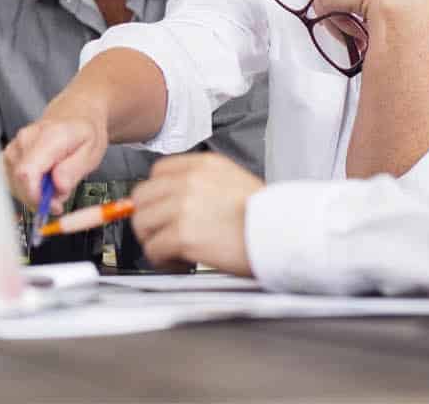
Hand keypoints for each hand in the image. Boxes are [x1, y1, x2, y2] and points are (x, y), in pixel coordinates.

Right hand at [2, 109, 107, 209]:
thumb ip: (74, 170)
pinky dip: (25, 188)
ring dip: (32, 193)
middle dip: (38, 198)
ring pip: (13, 182)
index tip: (53, 206)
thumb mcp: (92, 152)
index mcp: (48, 137)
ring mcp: (15, 145)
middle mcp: (26, 138)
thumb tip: (58, 187)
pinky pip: (10, 178)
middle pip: (18, 180)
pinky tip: (39, 184)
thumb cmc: (83, 133)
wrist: (75, 114)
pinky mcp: (10, 152)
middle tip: (59, 198)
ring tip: (52, 186)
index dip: (36, 196)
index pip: (27, 172)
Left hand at [129, 153, 262, 275]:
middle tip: (162, 234)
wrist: (285, 235)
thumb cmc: (269, 216)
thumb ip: (204, 185)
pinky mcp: (183, 234)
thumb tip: (177, 201)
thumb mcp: (236, 182)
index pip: (158, 172)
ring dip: (153, 240)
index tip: (162, 210)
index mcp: (204, 165)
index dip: (158, 195)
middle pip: (142, 196)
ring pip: (142, 222)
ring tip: (172, 251)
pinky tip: (179, 263)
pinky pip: (154, 247)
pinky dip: (161, 259)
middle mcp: (189, 181)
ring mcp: (183, 206)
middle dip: (149, 218)